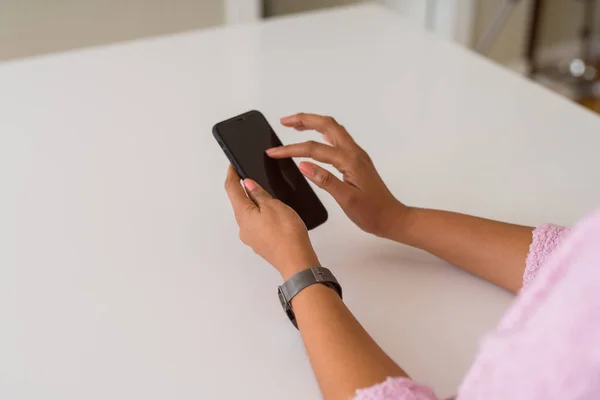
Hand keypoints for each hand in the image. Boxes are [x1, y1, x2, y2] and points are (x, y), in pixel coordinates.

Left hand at [225, 166, 318, 278]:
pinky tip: (276, 216)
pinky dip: (263, 216)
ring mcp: (252, 238)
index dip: (231, 175)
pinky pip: (258, 225)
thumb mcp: (273, 205)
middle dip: (246, 190)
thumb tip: (248, 185)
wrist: (296, 260)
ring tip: (272, 198)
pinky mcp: (261, 244)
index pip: (231, 189)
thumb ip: (259, 194)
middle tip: (255, 179)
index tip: (233, 166)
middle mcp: (243, 227)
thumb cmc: (287, 235)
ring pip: (250, 215)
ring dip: (257, 204)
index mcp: (243, 214)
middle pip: (240, 203)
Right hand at [267, 113, 408, 238]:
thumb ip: (325, 180)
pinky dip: (323, 133)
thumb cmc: (372, 212)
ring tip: (295, 125)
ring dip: (314, 123)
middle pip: (327, 125)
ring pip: (333, 130)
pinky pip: (338, 139)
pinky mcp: (356, 161)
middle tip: (284, 121)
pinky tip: (316, 138)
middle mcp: (354, 153)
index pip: (314, 149)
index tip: (274, 152)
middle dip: (304, 120)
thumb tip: (304, 165)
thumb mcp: (346, 199)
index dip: (291, 149)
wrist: (392, 218)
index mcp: (350, 161)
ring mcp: (356, 156)